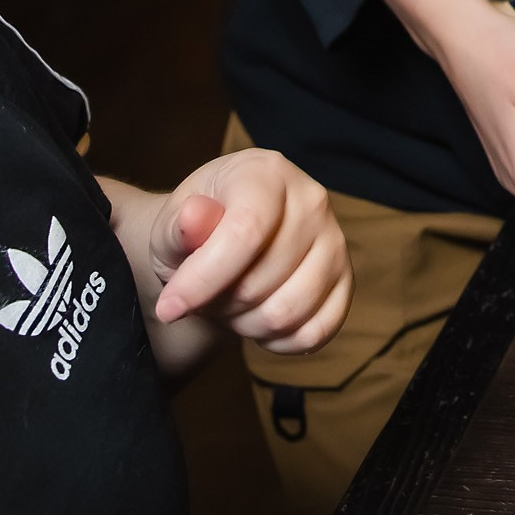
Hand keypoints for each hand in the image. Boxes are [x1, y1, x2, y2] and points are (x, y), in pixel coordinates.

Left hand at [99, 148, 351, 379]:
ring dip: (247, 326)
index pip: (245, 232)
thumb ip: (177, 227)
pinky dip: (280, 342)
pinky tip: (259, 322)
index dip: (203, 279)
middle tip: (204, 296)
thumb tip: (194, 217)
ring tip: (231, 306)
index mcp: (267, 173)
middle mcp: (312, 200)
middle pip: (261, 282)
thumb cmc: (194, 233)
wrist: (222, 243)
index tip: (169, 307)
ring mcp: (335, 240)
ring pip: (289, 312)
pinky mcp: (345, 279)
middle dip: (219, 305)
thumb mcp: (170, 227)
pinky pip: (317, 331)